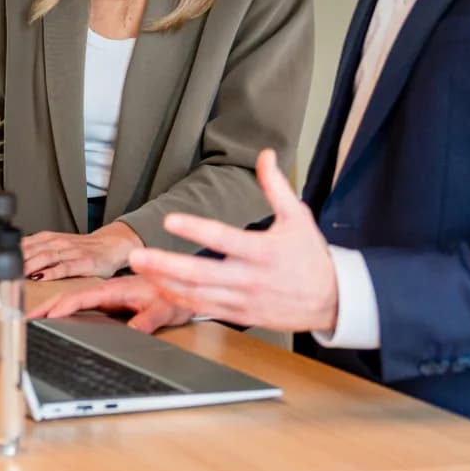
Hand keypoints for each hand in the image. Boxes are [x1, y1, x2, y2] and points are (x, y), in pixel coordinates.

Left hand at [22, 223, 142, 280]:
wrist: (111, 245)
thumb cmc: (83, 249)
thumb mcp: (58, 245)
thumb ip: (38, 251)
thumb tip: (13, 262)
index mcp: (50, 238)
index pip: (25, 243)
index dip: (10, 253)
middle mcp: (59, 243)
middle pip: (33, 250)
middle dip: (17, 262)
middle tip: (3, 273)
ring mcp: (72, 252)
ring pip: (46, 256)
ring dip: (30, 266)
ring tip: (17, 275)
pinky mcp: (85, 262)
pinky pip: (66, 267)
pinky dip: (52, 272)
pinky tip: (41, 278)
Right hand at [29, 275, 193, 332]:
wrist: (183, 285)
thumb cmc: (173, 295)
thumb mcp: (163, 310)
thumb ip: (147, 321)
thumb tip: (131, 331)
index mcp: (114, 290)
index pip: (79, 298)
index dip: (59, 307)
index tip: (43, 316)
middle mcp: (105, 291)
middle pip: (68, 297)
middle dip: (44, 307)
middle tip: (24, 318)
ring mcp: (104, 296)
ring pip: (71, 300)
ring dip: (48, 306)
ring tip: (29, 318)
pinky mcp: (106, 301)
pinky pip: (78, 304)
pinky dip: (60, 308)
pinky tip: (52, 316)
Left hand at [125, 149, 338, 332]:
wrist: (332, 300)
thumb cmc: (310, 256)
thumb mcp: (298, 217)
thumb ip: (276, 186)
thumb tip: (265, 155)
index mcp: (264, 251)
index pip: (224, 238)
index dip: (196, 229)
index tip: (170, 219)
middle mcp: (251, 278)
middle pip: (201, 273)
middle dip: (166, 265)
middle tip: (137, 255)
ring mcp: (244, 300)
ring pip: (198, 294)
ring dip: (165, 282)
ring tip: (140, 269)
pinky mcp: (240, 315)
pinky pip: (205, 309)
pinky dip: (180, 300)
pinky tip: (160, 287)